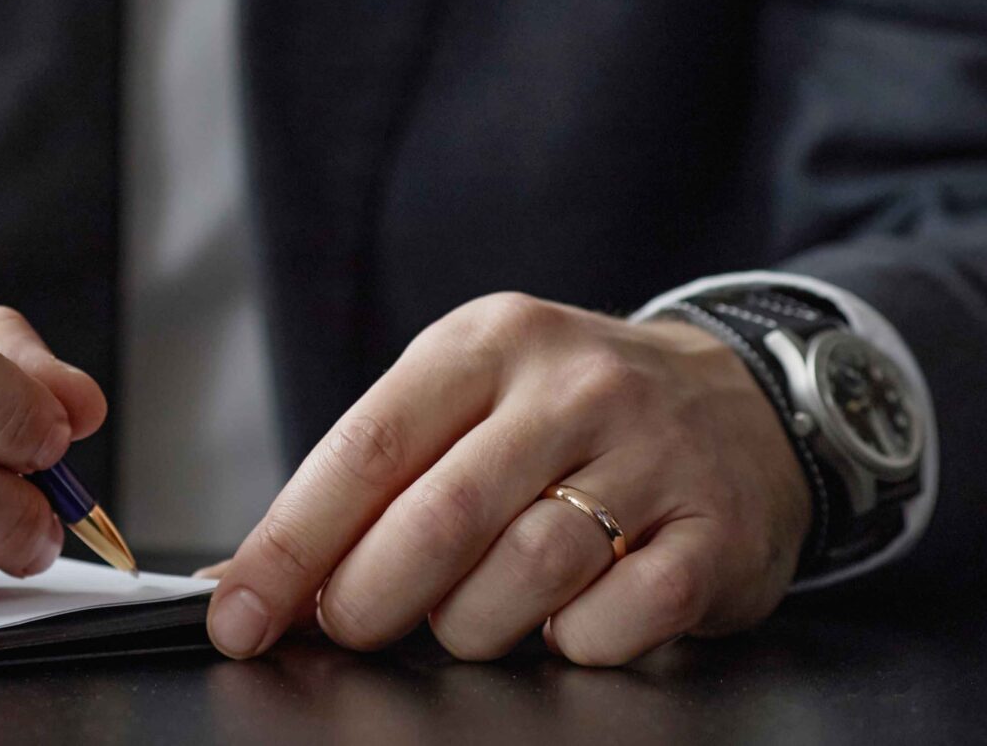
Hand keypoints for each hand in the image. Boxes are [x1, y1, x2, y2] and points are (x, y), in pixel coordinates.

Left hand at [206, 293, 810, 664]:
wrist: (749, 405)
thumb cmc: (571, 420)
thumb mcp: (468, 406)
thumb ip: (365, 485)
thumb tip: (238, 581)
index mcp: (491, 343)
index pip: (368, 448)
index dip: (291, 545)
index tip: (237, 616)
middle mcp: (575, 388)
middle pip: (439, 520)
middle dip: (369, 600)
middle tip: (353, 625)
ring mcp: (654, 457)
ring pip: (523, 578)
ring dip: (471, 626)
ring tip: (471, 615)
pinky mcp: (715, 531)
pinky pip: (614, 622)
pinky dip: (572, 642)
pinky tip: (568, 617)